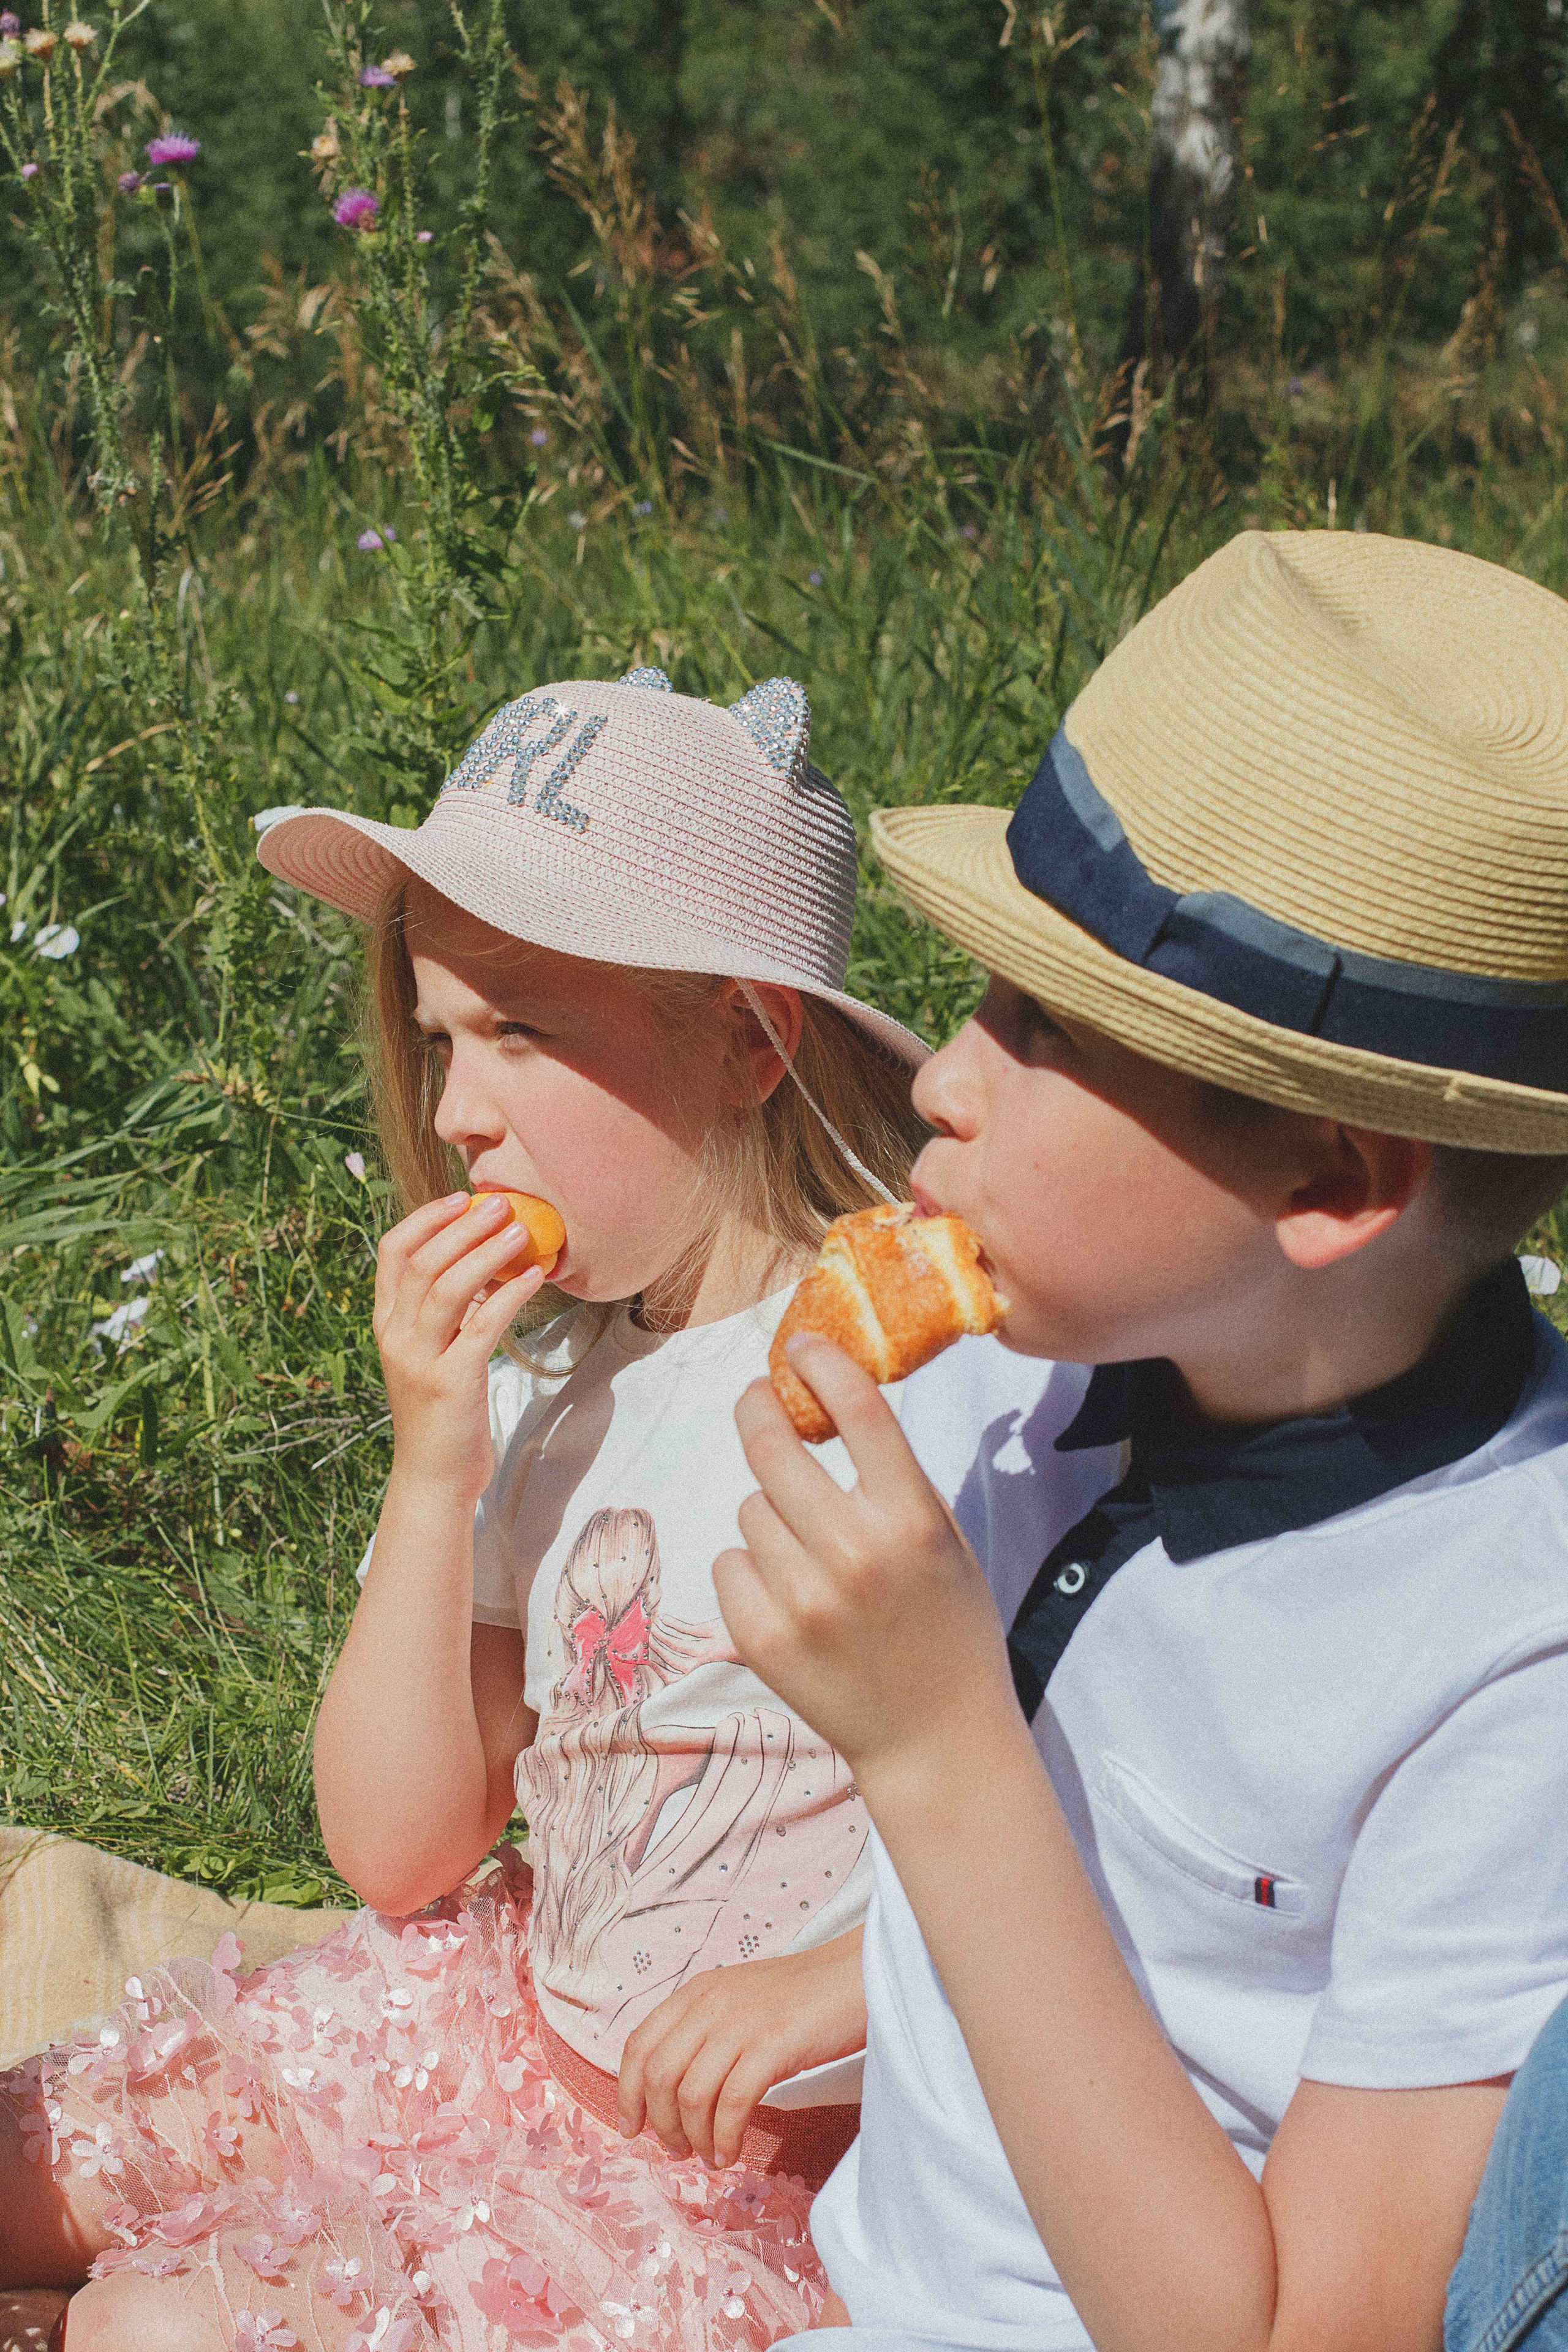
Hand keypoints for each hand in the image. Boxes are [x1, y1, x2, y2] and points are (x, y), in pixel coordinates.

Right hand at [372, 1192, 545, 1497]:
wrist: (434, 1478)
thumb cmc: (441, 1411)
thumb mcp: (431, 1353)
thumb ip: (445, 1311)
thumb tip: (482, 1260)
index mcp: (386, 1324)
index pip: (392, 1252)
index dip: (426, 1218)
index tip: (461, 1198)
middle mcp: (396, 1337)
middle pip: (423, 1262)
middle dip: (463, 1226)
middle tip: (501, 1203)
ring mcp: (420, 1361)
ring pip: (448, 1289)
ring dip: (487, 1253)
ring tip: (522, 1230)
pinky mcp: (451, 1383)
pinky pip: (482, 1326)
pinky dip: (510, 1295)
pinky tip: (535, 1277)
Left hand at [616, 1931, 866, 2166]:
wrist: (858, 1975)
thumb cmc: (803, 1997)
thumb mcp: (739, 2001)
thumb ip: (705, 2030)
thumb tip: (672, 2090)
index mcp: (697, 1991)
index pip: (639, 2045)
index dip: (626, 2092)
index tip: (631, 2128)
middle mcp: (711, 2003)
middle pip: (657, 2075)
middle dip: (660, 2124)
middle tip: (678, 2151)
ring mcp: (742, 2022)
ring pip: (690, 2094)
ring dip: (694, 2138)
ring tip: (710, 2157)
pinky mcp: (773, 2045)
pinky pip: (732, 2105)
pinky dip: (725, 2138)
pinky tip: (731, 2153)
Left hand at [715, 1336, 1016, 1787]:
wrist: (936, 1739)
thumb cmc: (947, 1628)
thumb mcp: (947, 1541)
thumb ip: (893, 1478)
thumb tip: (829, 1402)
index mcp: (911, 1520)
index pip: (856, 1410)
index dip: (821, 1363)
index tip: (800, 1346)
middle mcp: (854, 1553)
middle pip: (774, 1447)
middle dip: (760, 1411)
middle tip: (758, 1400)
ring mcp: (803, 1599)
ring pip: (749, 1509)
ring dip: (770, 1515)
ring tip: (809, 1553)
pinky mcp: (762, 1638)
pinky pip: (730, 1562)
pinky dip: (751, 1569)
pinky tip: (790, 1596)